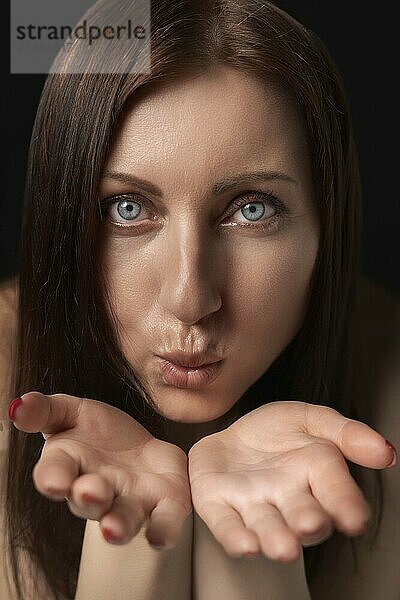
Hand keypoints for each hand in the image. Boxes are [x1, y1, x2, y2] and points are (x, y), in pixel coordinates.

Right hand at [10, 392, 191, 548]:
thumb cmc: (98, 433)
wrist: (139, 450)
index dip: (53, 478)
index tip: (55, 482)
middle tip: (91, 492)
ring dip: (118, 526)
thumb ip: (45, 411)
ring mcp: (130, 501)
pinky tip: (161, 538)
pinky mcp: (163, 504)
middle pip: (88, 501)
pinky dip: (163, 531)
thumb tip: (17, 407)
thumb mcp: (71, 412)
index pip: (54, 474)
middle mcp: (97, 491)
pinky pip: (163, 522)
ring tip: (114, 530)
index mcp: (70, 466)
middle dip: (89, 498)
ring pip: (123, 519)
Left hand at [188, 400, 395, 561]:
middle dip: (308, 522)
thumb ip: (346, 433)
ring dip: (274, 538)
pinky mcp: (218, 505)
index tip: (355, 518)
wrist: (232, 434)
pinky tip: (245, 545)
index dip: (346, 503)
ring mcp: (252, 504)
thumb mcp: (311, 419)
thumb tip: (386, 452)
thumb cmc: (276, 432)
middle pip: (302, 514)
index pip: (336, 490)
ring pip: (267, 526)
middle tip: (312, 525)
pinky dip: (235, 536)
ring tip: (283, 548)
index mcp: (315, 473)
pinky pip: (227, 524)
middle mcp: (287, 497)